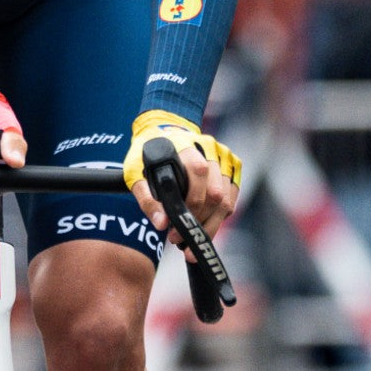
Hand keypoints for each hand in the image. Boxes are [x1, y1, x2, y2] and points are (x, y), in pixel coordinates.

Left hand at [123, 111, 240, 253]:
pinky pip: (231, 199)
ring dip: (210, 225)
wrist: (164, 131)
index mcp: (186, 144)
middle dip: (198, 222)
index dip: (190, 205)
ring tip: (191, 237)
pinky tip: (203, 223)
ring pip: (226, 201)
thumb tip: (161, 223)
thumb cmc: (149, 154)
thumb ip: (147, 198)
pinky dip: (219, 216)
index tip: (174, 228)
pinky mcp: (233, 165)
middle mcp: (210, 148)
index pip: (198, 173)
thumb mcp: (137, 172)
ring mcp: (224, 156)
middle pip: (215, 194)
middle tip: (180, 239)